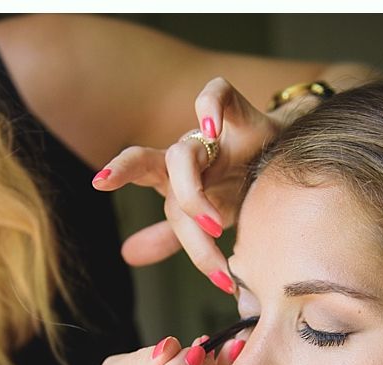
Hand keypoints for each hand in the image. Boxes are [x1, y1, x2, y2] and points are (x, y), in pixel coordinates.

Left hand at [92, 77, 279, 290]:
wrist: (286, 160)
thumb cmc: (240, 188)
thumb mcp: (206, 219)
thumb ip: (172, 238)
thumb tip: (128, 254)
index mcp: (173, 176)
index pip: (140, 170)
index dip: (118, 171)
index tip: (97, 182)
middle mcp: (186, 153)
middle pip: (159, 166)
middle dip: (177, 203)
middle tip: (206, 236)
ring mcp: (209, 133)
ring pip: (183, 152)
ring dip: (195, 192)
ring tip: (215, 226)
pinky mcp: (238, 110)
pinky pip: (217, 92)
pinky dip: (210, 107)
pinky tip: (212, 128)